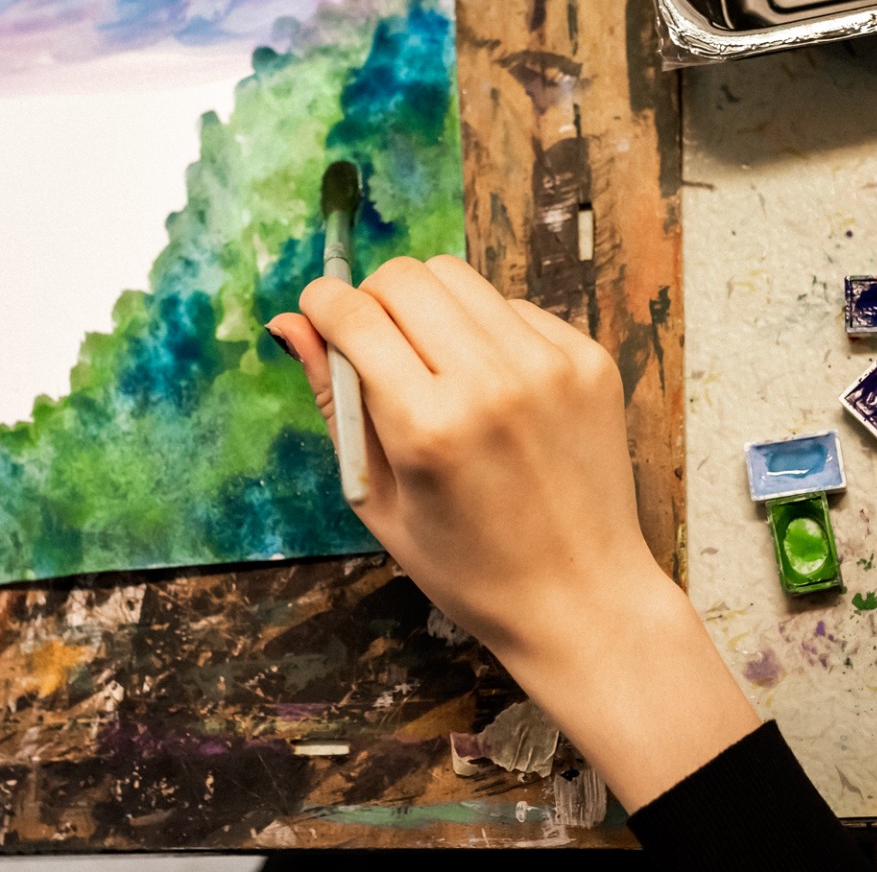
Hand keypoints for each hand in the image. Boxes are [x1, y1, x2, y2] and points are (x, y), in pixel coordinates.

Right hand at [269, 255, 757, 808]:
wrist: (582, 599)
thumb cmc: (467, 567)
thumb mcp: (378, 498)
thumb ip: (333, 402)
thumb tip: (288, 323)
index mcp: (427, 427)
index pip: (355, 316)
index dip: (323, 303)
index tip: (318, 311)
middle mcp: (491, 383)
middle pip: (406, 278)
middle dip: (372, 297)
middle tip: (371, 341)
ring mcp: (548, 366)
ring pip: (459, 278)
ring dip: (427, 304)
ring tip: (429, 360)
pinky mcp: (588, 360)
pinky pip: (513, 308)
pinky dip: (485, 329)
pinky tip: (487, 384)